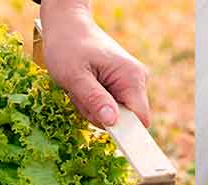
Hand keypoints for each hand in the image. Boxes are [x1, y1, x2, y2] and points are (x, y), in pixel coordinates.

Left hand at [41, 1, 149, 128]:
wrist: (67, 25)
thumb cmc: (68, 46)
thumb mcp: (74, 76)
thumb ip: (94, 99)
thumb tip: (112, 122)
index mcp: (131, 77)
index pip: (140, 119)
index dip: (126, 133)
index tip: (107, 134)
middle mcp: (136, 80)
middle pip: (123, 119)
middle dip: (98, 114)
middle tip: (79, 95)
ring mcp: (129, 82)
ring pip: (114, 114)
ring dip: (92, 108)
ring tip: (80, 87)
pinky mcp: (120, 84)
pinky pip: (108, 105)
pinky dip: (92, 102)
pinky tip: (84, 86)